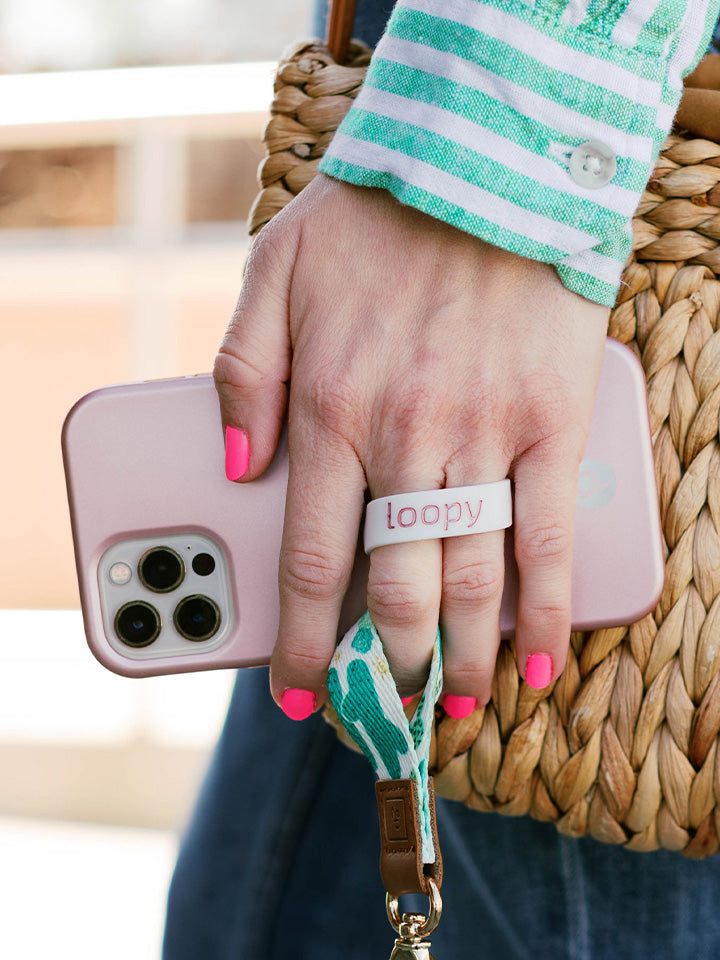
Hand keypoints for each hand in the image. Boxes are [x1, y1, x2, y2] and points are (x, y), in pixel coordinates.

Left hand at [214, 174, 608, 715]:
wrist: (486, 161)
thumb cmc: (373, 218)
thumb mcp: (273, 275)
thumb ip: (241, 373)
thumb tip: (233, 467)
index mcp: (331, 407)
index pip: (312, 559)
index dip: (304, 643)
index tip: (300, 696)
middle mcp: (404, 434)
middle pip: (394, 588)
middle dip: (384, 669)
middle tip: (382, 715)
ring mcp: (483, 433)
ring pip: (470, 577)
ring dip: (459, 660)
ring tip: (449, 709)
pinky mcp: (550, 422)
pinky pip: (550, 536)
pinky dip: (544, 609)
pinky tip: (532, 662)